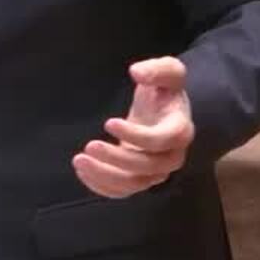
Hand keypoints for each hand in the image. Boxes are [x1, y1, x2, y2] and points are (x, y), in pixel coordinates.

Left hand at [72, 56, 194, 197]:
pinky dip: (102, 186)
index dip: (136, 135)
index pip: (161, 140)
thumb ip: (156, 69)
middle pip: (147, 167)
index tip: (108, 122)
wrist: (166, 110)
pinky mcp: (141, 178)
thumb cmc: (166, 90)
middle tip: (89, 146)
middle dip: (116, 160)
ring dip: (105, 176)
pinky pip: (123, 191)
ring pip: (134, 184)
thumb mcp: (169, 71)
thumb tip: (136, 72)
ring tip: (79, 161)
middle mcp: (172, 156)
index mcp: (180, 130)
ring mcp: (157, 171)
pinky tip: (83, 171)